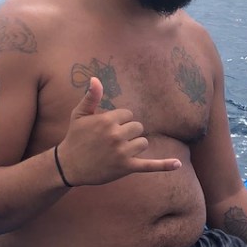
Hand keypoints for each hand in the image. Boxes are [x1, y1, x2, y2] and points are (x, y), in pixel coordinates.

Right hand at [57, 77, 181, 185]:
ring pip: (143, 142)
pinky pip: (149, 165)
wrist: (69, 166)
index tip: (107, 129)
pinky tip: (177, 164)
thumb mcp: (79, 114)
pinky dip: (164, 165)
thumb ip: (91, 97)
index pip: (128, 114)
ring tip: (118, 151)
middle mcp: (116, 135)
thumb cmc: (75, 137)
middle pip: (138, 127)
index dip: (119, 121)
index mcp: (107, 120)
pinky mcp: (126, 167)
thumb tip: (95, 79)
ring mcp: (122, 152)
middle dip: (128, 132)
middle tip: (112, 141)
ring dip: (134, 146)